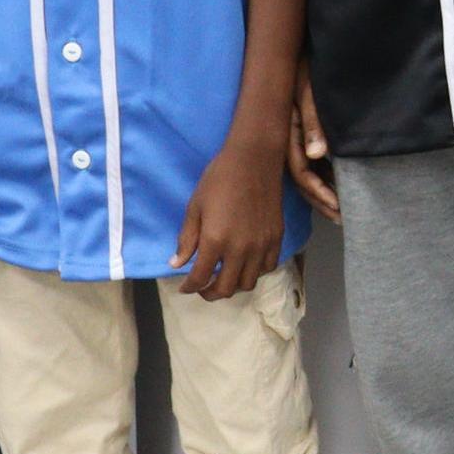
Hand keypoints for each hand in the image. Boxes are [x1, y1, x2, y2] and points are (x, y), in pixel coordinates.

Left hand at [177, 135, 288, 300]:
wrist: (254, 160)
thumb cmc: (219, 179)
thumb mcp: (195, 207)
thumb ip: (187, 239)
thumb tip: (177, 264)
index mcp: (215, 241)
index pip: (200, 278)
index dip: (189, 287)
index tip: (184, 287)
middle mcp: (240, 250)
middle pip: (226, 288)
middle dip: (210, 293)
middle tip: (202, 288)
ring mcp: (261, 246)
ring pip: (248, 283)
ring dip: (233, 285)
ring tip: (224, 277)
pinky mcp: (276, 239)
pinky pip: (267, 268)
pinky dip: (254, 272)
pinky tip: (245, 264)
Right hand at [285, 76, 341, 219]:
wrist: (297, 55)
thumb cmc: (304, 70)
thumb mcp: (309, 92)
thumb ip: (313, 122)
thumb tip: (317, 153)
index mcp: (288, 136)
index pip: (301, 173)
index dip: (319, 191)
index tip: (337, 205)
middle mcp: (291, 143)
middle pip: (304, 181)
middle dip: (322, 201)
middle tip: (342, 218)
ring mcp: (298, 141)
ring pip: (310, 175)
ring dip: (324, 193)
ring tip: (342, 211)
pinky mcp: (307, 137)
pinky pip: (315, 164)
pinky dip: (326, 178)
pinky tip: (339, 188)